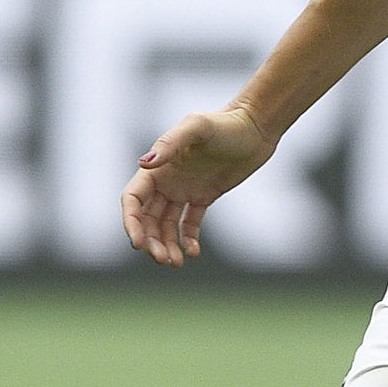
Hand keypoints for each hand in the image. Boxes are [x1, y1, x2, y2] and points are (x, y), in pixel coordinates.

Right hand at [121, 106, 277, 266]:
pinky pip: (190, 223)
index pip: (132, 200)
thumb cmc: (226, 123)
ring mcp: (184, 190)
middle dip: (150, 241)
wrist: (256, 127)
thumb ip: (171, 143)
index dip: (131, 222)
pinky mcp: (204, 196)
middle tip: (163, 259)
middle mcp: (166, 181)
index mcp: (158, 168)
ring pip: (167, 225)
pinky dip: (189, 239)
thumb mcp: (198, 127)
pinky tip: (193, 252)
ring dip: (167, 244)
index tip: (138, 243)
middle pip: (147, 218)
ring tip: (176, 263)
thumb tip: (144, 163)